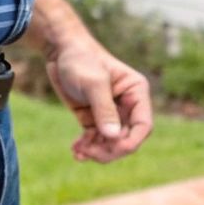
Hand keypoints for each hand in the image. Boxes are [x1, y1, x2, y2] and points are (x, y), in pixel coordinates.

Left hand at [44, 36, 153, 162]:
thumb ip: (104, 110)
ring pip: (111, 143)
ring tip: (79, 152)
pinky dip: (87, 148)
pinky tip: (76, 151)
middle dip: (110, 149)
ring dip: (97, 151)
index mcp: (136, 93)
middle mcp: (127, 106)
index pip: (143, 125)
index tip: (115, 148)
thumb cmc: (81, 59)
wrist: (60, 52)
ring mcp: (110, 114)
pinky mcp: (94, 118)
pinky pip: (96, 140)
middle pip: (127, 138)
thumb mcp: (93, 83)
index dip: (132, 140)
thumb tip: (114, 137)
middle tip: (90, 152)